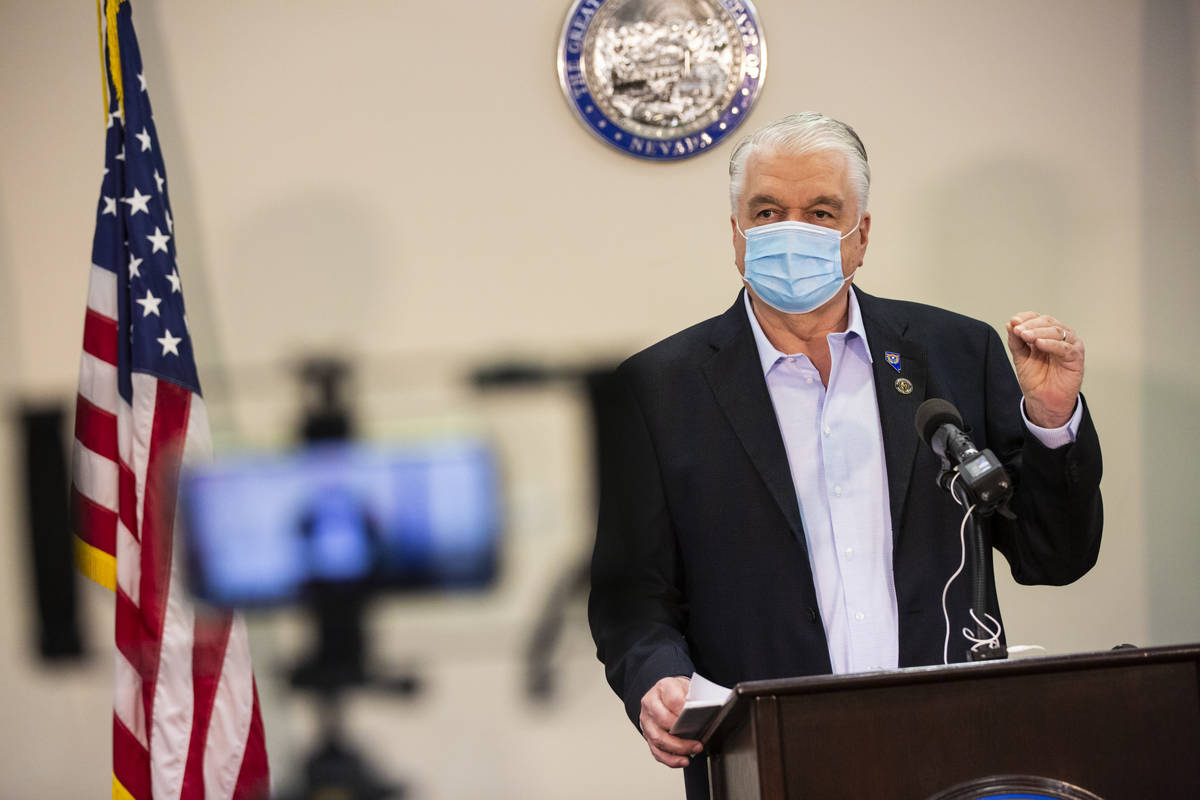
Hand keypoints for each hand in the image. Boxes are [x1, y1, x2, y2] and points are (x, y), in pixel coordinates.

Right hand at [639, 676, 702, 767]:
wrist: (665, 693)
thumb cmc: (678, 692)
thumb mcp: (688, 688)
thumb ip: (694, 699)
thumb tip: (703, 713)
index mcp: (663, 687)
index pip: (674, 700)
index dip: (685, 712)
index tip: (697, 721)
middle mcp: (651, 704)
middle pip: (663, 721)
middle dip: (682, 736)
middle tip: (697, 743)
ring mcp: (647, 720)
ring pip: (658, 739)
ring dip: (677, 749)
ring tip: (691, 753)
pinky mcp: (648, 735)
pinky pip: (656, 751)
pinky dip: (670, 759)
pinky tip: (682, 760)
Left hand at [1005, 311, 1084, 427]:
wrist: (1043, 401)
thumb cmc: (1036, 379)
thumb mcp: (1021, 357)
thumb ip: (1016, 341)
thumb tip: (1010, 324)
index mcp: (1046, 334)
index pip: (1038, 319)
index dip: (1026, 318)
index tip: (1013, 321)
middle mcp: (1060, 337)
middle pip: (1047, 322)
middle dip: (1031, 325)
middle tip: (1018, 330)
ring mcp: (1069, 346)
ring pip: (1057, 332)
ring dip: (1039, 332)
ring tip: (1026, 336)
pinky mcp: (1076, 357)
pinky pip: (1065, 348)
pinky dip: (1052, 344)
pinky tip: (1040, 344)